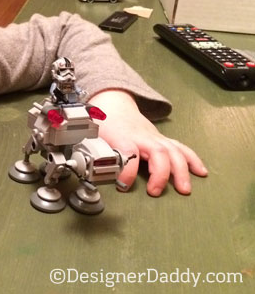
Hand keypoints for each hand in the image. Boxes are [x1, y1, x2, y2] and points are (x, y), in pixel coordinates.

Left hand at [88, 90, 207, 196]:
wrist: (113, 104)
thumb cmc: (105, 123)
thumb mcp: (93, 138)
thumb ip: (95, 155)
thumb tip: (94, 174)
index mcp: (124, 137)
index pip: (129, 152)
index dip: (128, 170)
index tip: (124, 185)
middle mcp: (143, 137)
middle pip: (159, 152)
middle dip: (162, 174)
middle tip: (155, 192)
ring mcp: (155, 138)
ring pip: (174, 151)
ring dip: (182, 171)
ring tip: (185, 189)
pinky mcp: (162, 140)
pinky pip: (181, 148)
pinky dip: (193, 160)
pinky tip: (201, 172)